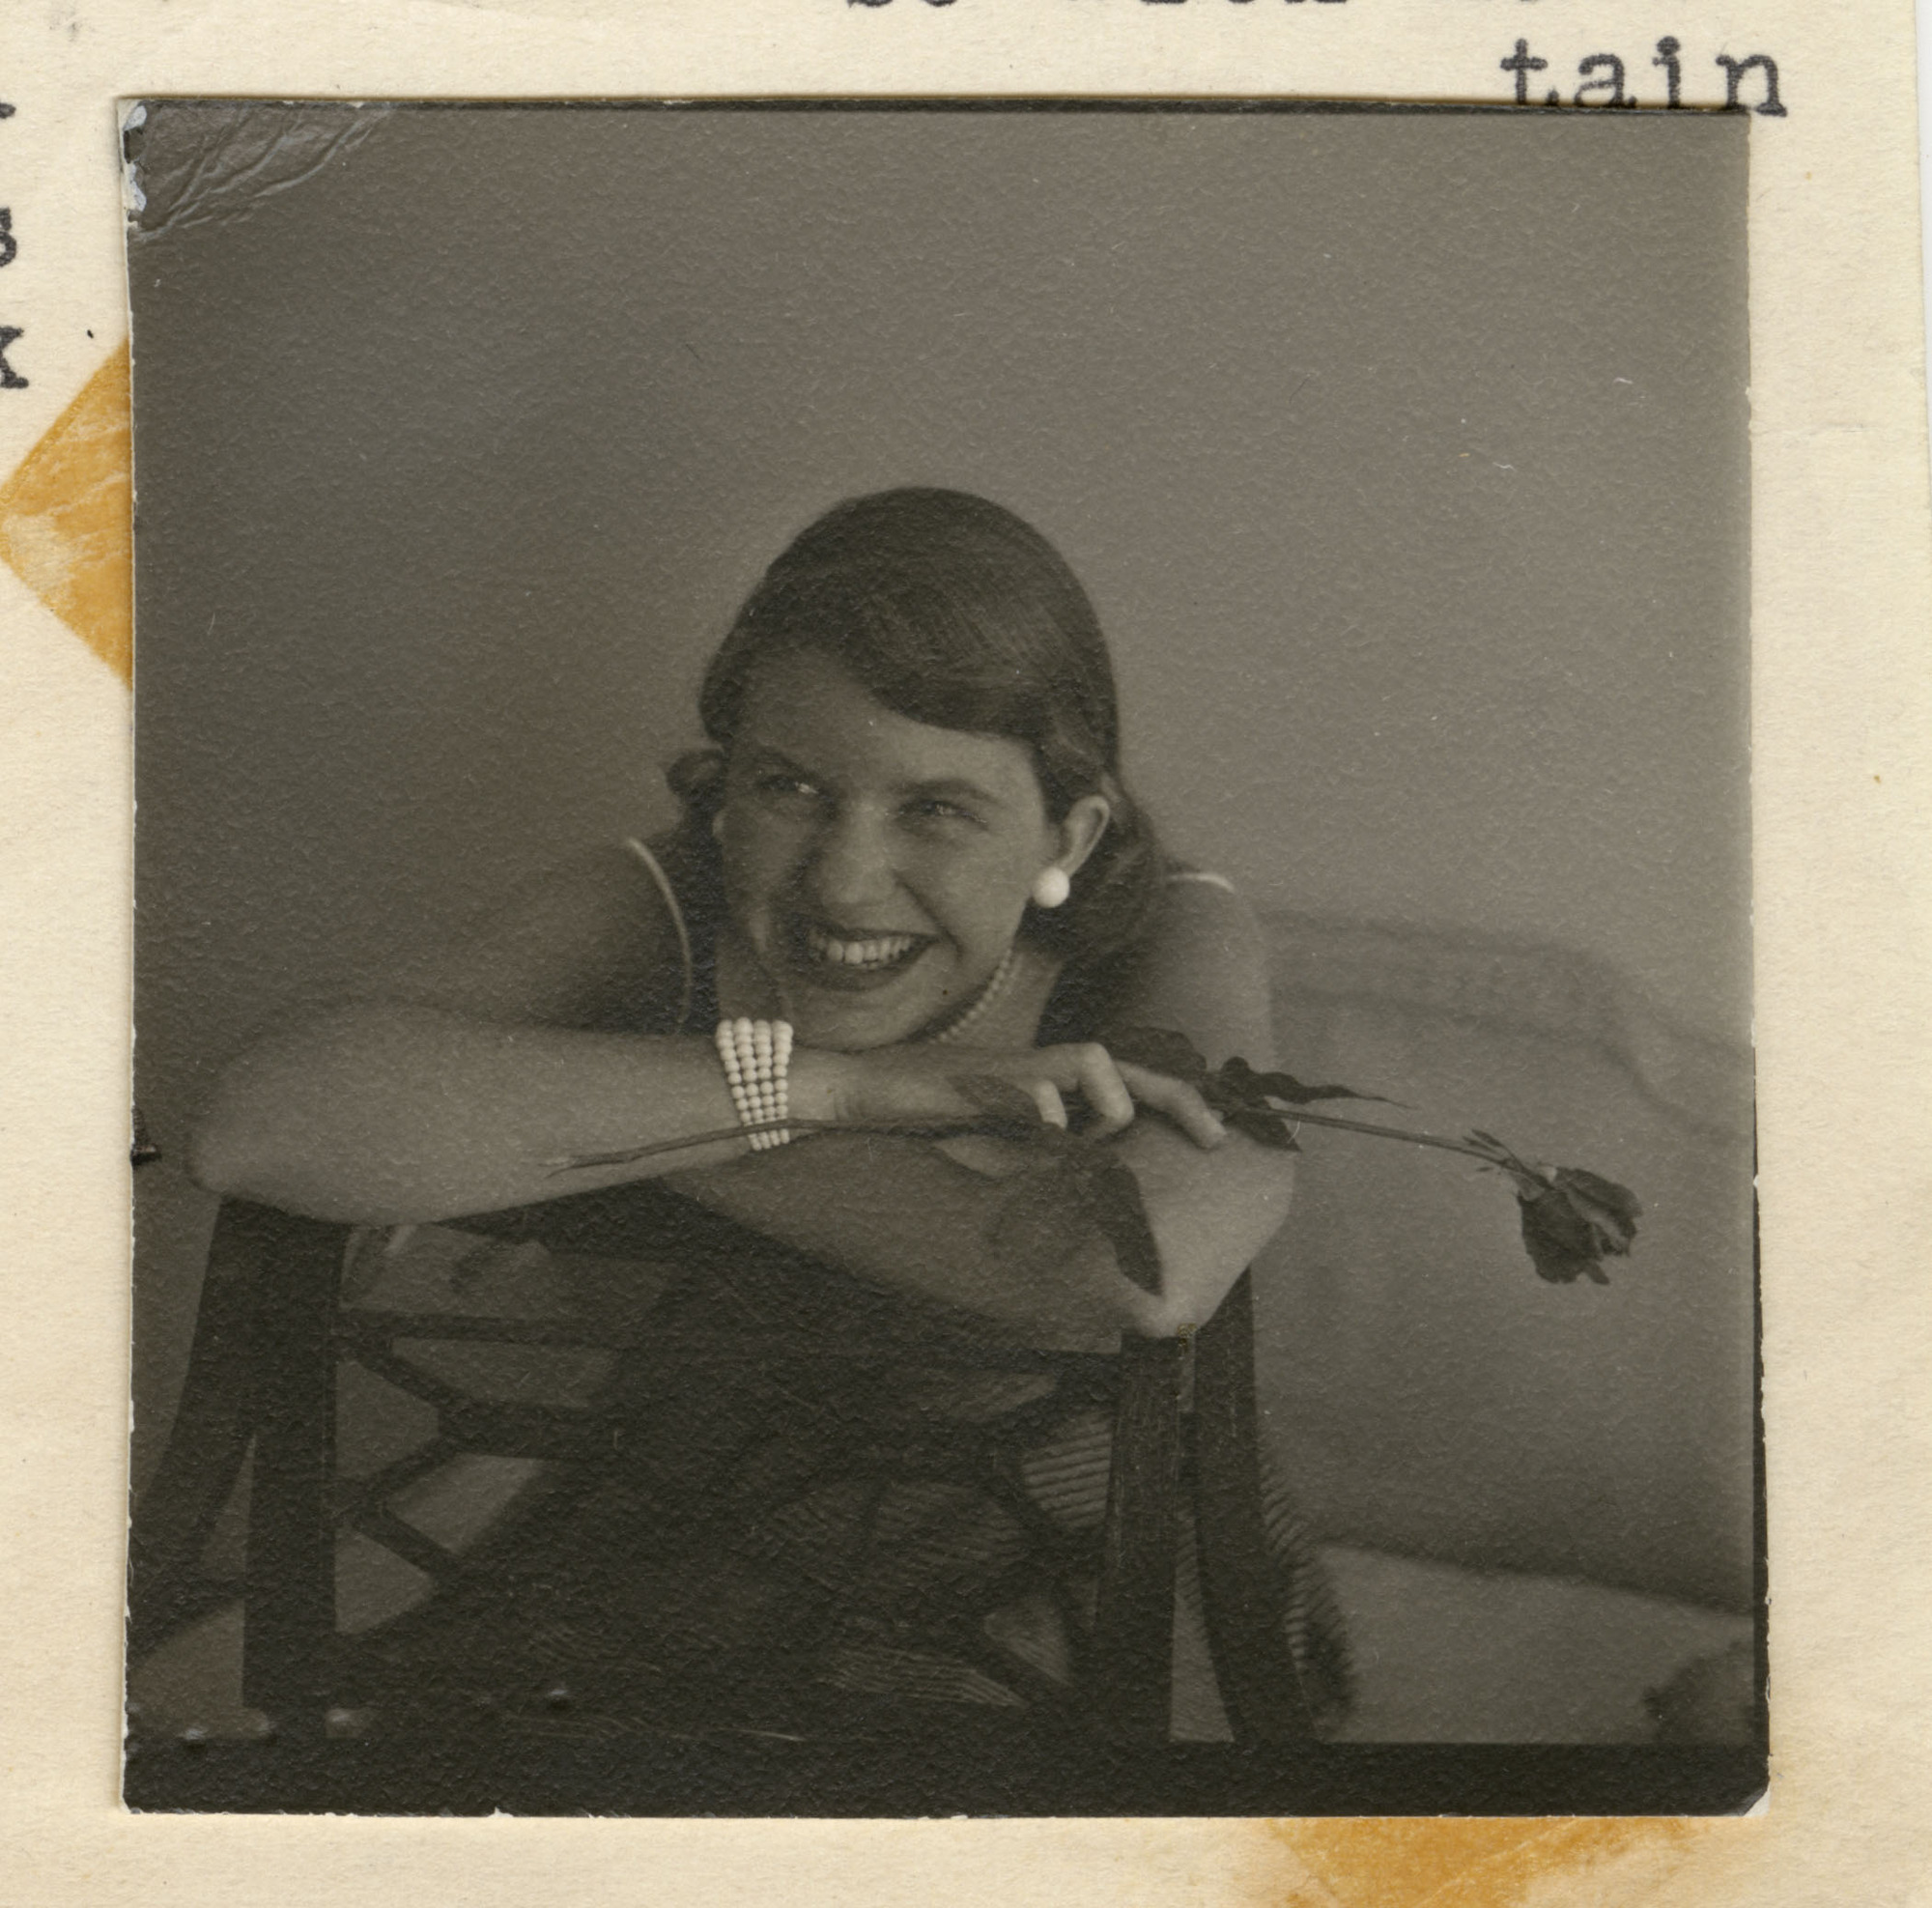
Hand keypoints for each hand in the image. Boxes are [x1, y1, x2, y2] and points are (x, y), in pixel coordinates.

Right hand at [793, 1041, 1227, 1149]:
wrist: (860, 1091)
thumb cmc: (928, 1117)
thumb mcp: (999, 1142)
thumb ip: (1046, 1151)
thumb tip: (1096, 1179)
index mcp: (1050, 1079)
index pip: (1127, 1079)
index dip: (1173, 1099)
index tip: (1212, 1134)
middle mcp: (1044, 1063)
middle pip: (1135, 1064)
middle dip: (1182, 1099)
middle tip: (1218, 1138)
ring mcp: (1023, 1063)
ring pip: (1101, 1073)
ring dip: (1100, 1118)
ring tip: (1065, 1141)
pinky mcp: (998, 1071)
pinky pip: (1048, 1096)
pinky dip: (1046, 1120)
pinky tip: (1018, 1132)